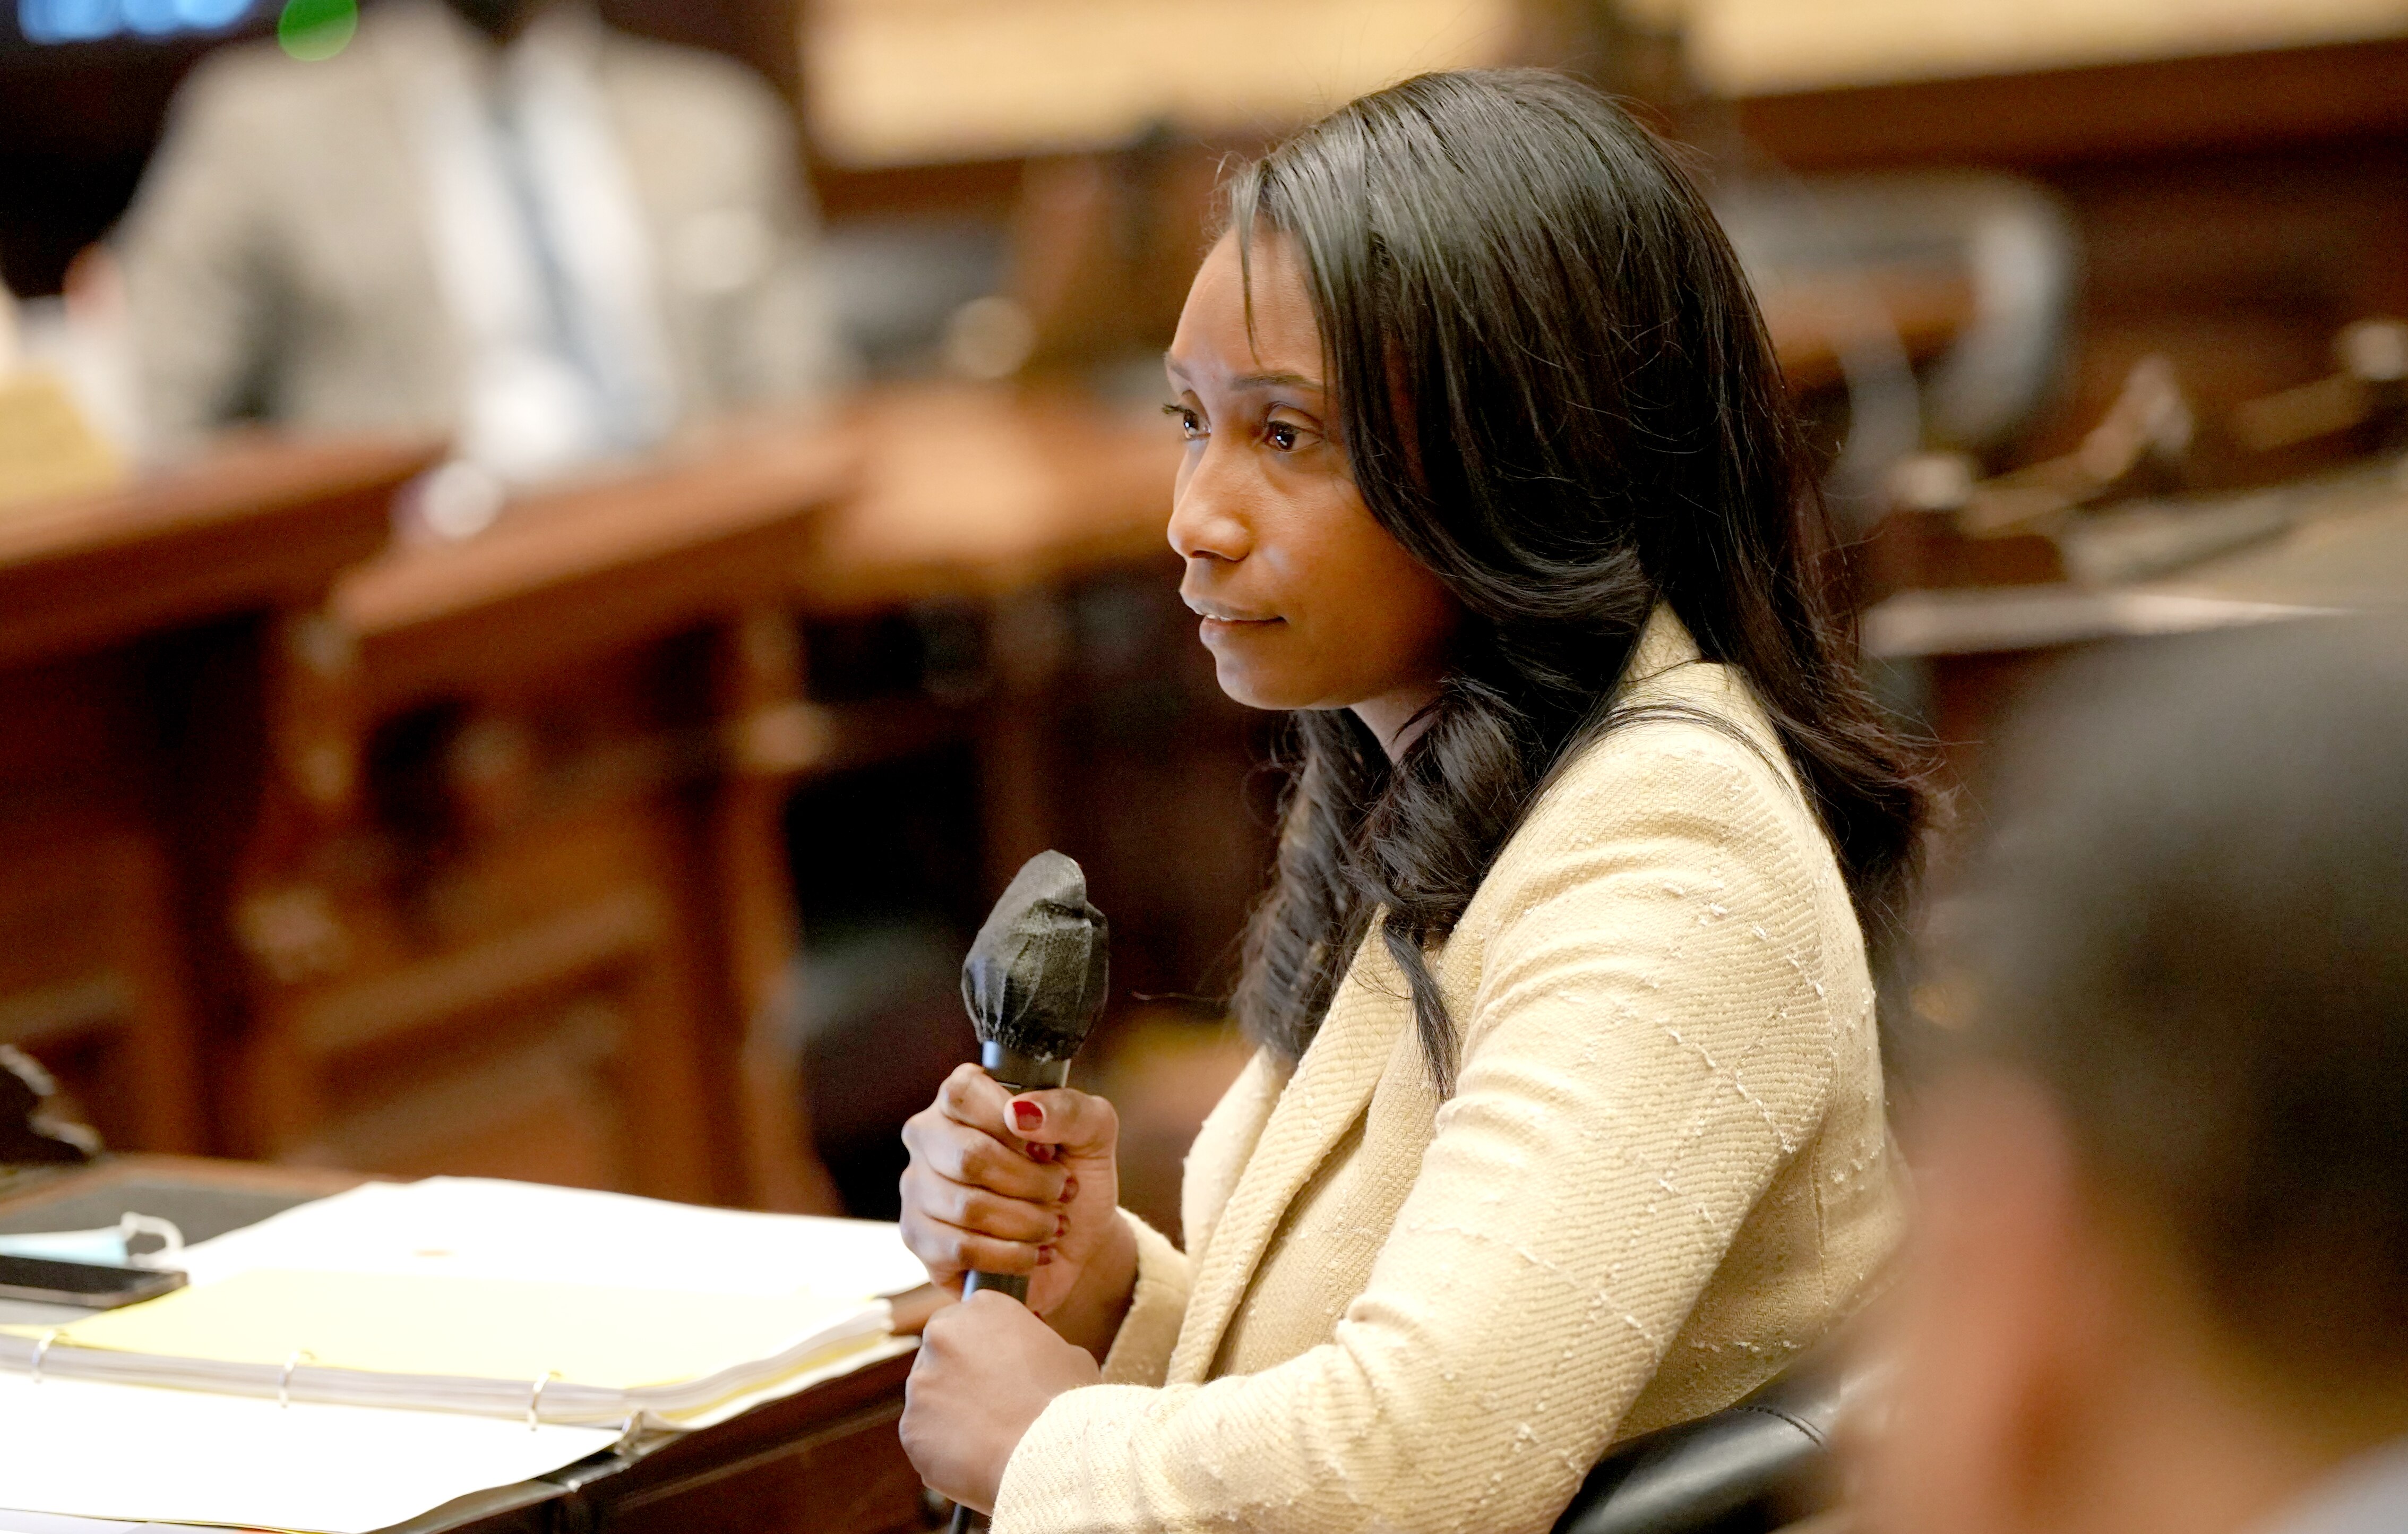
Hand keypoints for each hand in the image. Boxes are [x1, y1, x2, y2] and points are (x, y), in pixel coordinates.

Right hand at [899, 1065, 1129, 1324]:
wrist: (1079, 1240)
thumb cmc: (1077, 1173)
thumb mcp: (1093, 1132)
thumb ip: (1068, 1109)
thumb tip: (1020, 1112)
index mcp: (964, 1098)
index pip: (962, 1092)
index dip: (1008, 1122)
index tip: (1048, 1148)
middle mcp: (930, 1137)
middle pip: (968, 1155)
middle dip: (1031, 1181)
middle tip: (1064, 1189)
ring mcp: (917, 1188)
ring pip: (967, 1207)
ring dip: (1027, 1221)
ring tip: (1055, 1223)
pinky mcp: (920, 1239)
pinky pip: (960, 1250)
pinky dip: (1010, 1255)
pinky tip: (1034, 1252)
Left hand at [901, 1290, 1102, 1513]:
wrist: (1049, 1456)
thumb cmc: (1067, 1404)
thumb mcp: (1066, 1354)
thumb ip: (1034, 1347)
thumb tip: (1028, 1360)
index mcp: (982, 1308)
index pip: (970, 1319)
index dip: (984, 1347)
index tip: (997, 1369)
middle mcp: (942, 1336)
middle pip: (942, 1353)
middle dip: (959, 1374)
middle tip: (989, 1403)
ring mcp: (921, 1382)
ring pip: (931, 1396)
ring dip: (950, 1411)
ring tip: (987, 1436)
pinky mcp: (910, 1427)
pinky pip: (925, 1436)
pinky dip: (943, 1447)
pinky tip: (974, 1458)